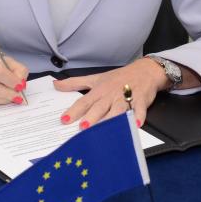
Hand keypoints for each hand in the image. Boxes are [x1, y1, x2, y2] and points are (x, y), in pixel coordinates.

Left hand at [53, 58, 169, 128]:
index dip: (74, 111)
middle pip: (100, 107)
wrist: (144, 71)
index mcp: (99, 91)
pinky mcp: (141, 100)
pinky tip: (136, 124)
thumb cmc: (118, 78)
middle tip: (83, 127)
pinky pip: (139, 109)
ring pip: (118, 109)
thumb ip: (74, 83)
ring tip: (106, 130)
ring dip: (112, 118)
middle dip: (91, 117)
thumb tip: (56, 84)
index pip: (84, 102)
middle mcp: (111, 95)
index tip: (64, 119)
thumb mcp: (95, 78)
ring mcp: (125, 97)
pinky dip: (138, 116)